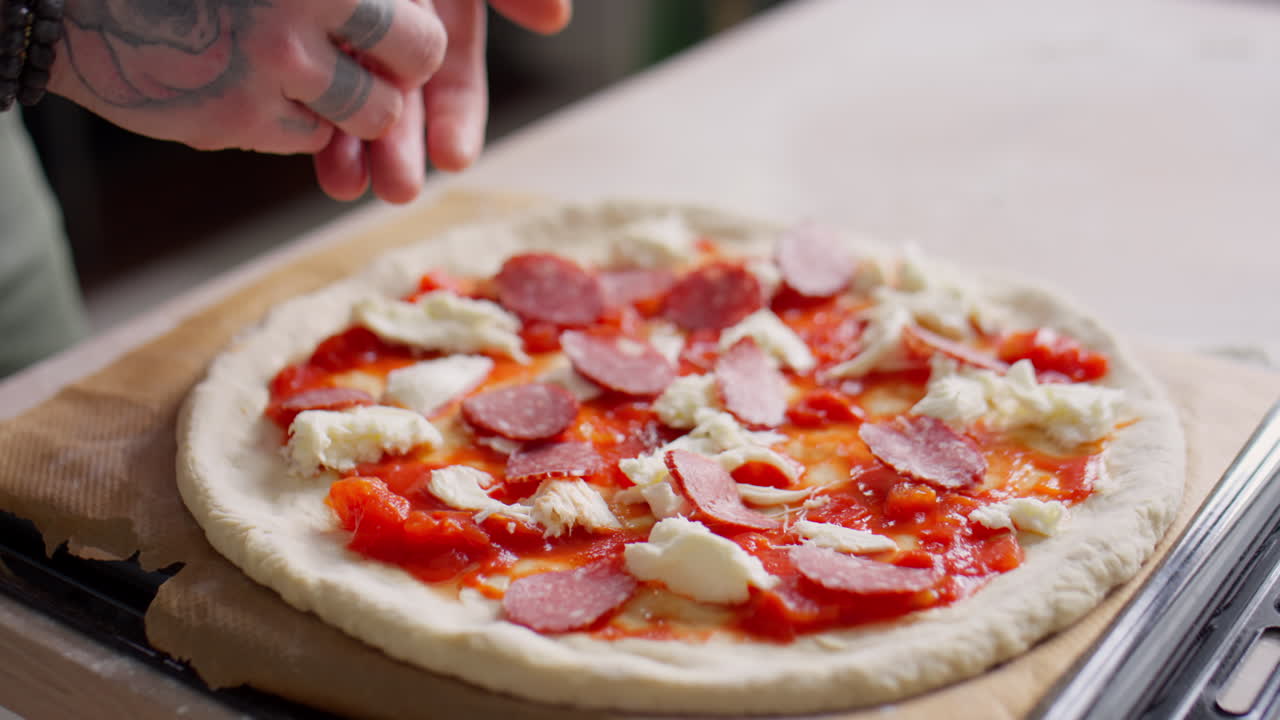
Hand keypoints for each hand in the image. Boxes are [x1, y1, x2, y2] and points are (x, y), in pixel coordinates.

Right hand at [48, 0, 449, 153]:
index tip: (386, 23)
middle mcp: (303, 3)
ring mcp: (274, 63)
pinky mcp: (239, 118)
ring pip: (375, 112)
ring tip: (313, 78)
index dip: (411, 18)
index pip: (418, 10)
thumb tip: (404, 6)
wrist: (67, 0)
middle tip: (380, 58)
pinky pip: (311, 139)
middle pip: (421, 53)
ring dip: (358, 106)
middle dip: (407, 62)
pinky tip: (254, 90)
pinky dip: (297, 124)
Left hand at [313, 0, 571, 203]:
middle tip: (395, 191)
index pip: (455, 82)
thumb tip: (554, 21)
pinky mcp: (300, 28)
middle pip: (400, 103)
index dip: (457, 121)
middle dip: (398, 150)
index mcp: (441, 18)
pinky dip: (298, 107)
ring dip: (347, 145)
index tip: (455, 159)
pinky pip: (298, 72)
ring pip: (347, 97)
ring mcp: (343, 33)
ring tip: (343, 185)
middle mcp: (394, 32)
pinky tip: (298, 138)